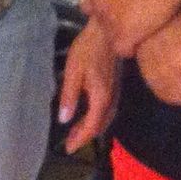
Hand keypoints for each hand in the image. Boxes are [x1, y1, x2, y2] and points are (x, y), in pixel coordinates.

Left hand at [56, 20, 119, 152]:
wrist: (107, 31)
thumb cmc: (88, 48)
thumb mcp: (73, 71)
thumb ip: (69, 96)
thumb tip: (64, 120)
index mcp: (101, 98)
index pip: (92, 126)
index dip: (80, 139)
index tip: (69, 149)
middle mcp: (111, 99)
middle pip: (100, 125)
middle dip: (85, 136)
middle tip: (70, 144)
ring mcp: (116, 93)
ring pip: (106, 119)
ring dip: (92, 128)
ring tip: (77, 133)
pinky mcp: (116, 86)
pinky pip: (108, 110)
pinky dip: (98, 119)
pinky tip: (89, 116)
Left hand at [78, 0, 180, 57]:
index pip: (89, 5)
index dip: (105, 7)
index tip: (120, 6)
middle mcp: (97, 4)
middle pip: (101, 22)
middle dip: (114, 22)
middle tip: (133, 18)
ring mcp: (109, 21)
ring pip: (110, 37)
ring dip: (123, 36)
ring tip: (141, 30)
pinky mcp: (124, 35)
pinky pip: (123, 50)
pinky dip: (132, 49)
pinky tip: (143, 41)